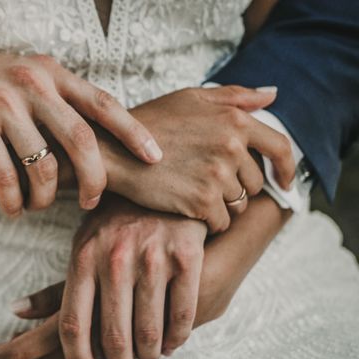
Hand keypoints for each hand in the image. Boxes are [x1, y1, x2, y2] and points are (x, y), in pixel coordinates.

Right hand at [0, 28, 160, 215]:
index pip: (103, 103)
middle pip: (81, 139)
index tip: (155, 158)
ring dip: (45, 197)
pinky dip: (12, 202)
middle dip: (94, 179)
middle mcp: (31, 84)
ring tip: (37, 205)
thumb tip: (92, 139)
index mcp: (50, 73)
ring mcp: (2, 104)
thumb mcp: (22, 77)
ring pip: (42, 166)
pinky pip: (5, 177)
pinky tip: (11, 208)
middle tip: (92, 201)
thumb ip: (56, 99)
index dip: (133, 132)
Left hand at [0, 194, 208, 358]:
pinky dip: (176, 338)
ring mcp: (152, 256)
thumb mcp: (83, 244)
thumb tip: (16, 311)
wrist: (167, 181)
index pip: (71, 323)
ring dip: (148, 354)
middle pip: (112, 336)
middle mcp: (115, 258)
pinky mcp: (186, 256)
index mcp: (83, 257)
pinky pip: (181, 315)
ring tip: (148, 356)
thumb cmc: (119, 221)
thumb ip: (57, 283)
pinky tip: (172, 342)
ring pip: (149, 332)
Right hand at [103, 86, 294, 231]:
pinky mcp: (202, 202)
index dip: (287, 169)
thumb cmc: (149, 124)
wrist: (113, 152)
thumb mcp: (191, 99)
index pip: (280, 148)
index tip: (284, 182)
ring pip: (237, 205)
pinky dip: (208, 221)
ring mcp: (217, 175)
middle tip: (204, 183)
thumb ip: (235, 96)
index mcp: (234, 119)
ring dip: (220, 205)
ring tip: (191, 192)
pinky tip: (187, 209)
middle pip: (254, 183)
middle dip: (235, 187)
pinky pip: (221, 222)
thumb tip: (273, 95)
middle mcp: (231, 147)